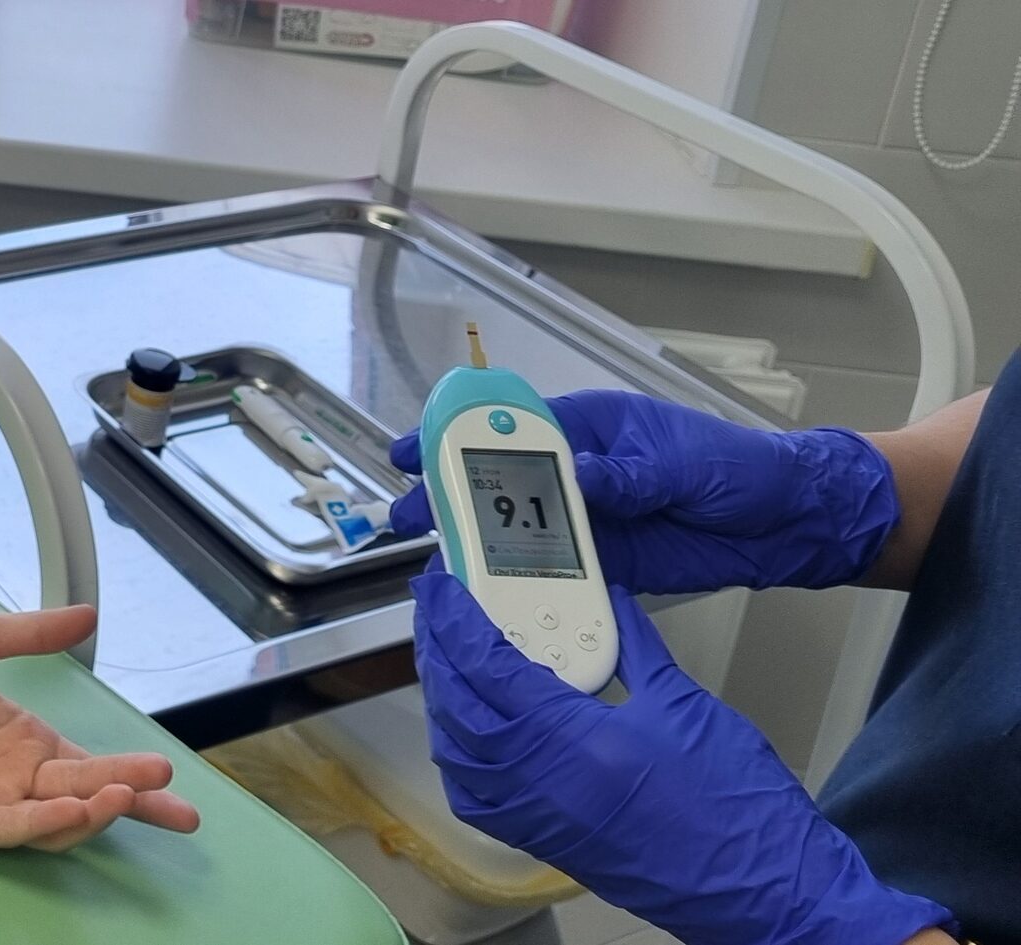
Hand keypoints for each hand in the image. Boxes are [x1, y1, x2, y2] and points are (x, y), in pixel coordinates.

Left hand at [0, 605, 199, 851]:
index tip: (173, 778)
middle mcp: (11, 778)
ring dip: (92, 812)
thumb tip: (88, 614)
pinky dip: (40, 823)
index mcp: (24, 741)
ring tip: (124, 792)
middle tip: (173, 801)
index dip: (134, 777)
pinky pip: (4, 830)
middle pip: (86, 796)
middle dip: (133, 800)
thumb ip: (34, 632)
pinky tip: (71, 808)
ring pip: (52, 821)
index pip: (92, 765)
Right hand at [390, 389, 899, 593]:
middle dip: (448, 494)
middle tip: (405, 516)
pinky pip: (550, 570)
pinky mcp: (604, 561)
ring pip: (516, 528)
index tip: (417, 448)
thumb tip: (580, 477)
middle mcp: (581, 471)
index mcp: (593, 427)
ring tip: (433, 559)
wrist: (791, 525)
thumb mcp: (688, 464)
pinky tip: (487, 593)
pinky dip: (519, 582)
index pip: (512, 425)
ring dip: (476, 543)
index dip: (460, 435)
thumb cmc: (745, 471)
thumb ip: (632, 474)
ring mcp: (589, 518)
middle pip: (499, 480)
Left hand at [410, 564, 950, 944]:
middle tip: (437, 612)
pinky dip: (460, 758)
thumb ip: (636, 647)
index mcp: (571, 740)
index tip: (440, 586)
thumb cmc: (735, 804)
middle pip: (456, 706)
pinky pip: (476, 797)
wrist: (763, 890)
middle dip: (438, 652)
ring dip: (444, 702)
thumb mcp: (683, 704)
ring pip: (456, 754)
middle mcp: (538, 783)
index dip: (454, 621)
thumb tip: (611, 600)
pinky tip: (472, 731)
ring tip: (451, 659)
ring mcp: (536, 819)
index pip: (486, 667)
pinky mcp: (544, 843)